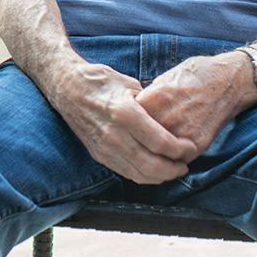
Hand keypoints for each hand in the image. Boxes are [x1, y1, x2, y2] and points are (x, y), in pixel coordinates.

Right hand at [47, 61, 196, 184]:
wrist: (66, 87)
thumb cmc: (99, 81)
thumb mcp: (129, 84)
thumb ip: (149, 104)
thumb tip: (169, 117)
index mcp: (125, 113)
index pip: (160, 142)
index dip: (180, 149)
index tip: (191, 146)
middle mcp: (114, 134)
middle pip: (151, 164)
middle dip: (173, 168)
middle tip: (185, 164)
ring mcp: (105, 147)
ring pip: (139, 174)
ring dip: (160, 176)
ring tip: (173, 170)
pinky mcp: (98, 154)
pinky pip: (125, 173)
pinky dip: (143, 176)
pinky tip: (153, 171)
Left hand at [135, 53, 254, 160]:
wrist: (228, 81)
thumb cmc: (195, 75)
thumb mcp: (164, 78)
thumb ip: (148, 98)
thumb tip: (134, 110)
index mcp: (153, 99)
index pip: (128, 120)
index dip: (127, 122)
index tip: (128, 122)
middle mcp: (166, 119)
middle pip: (140, 138)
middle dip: (138, 139)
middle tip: (138, 138)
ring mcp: (182, 134)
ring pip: (157, 153)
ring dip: (153, 152)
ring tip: (151, 147)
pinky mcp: (197, 145)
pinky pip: (177, 158)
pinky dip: (171, 157)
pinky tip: (168, 152)